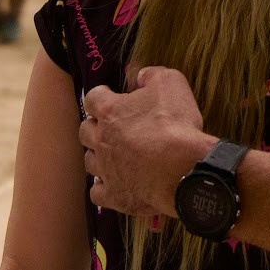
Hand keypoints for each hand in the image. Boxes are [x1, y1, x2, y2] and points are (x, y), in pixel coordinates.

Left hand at [79, 65, 210, 217]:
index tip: (108, 95)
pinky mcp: (114, 195)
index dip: (100, 95)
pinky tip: (114, 183)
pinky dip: (103, 187)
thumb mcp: (170, 83)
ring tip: (113, 155)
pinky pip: (97, 193)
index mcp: (110, 111)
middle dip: (95, 126)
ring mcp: (105, 169)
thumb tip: (140, 74)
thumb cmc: (175, 124)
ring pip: (89, 161)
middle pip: (85, 130)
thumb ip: (151, 75)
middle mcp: (101, 140)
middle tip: (111, 126)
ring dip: (99, 155)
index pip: (92, 98)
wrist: (184, 169)